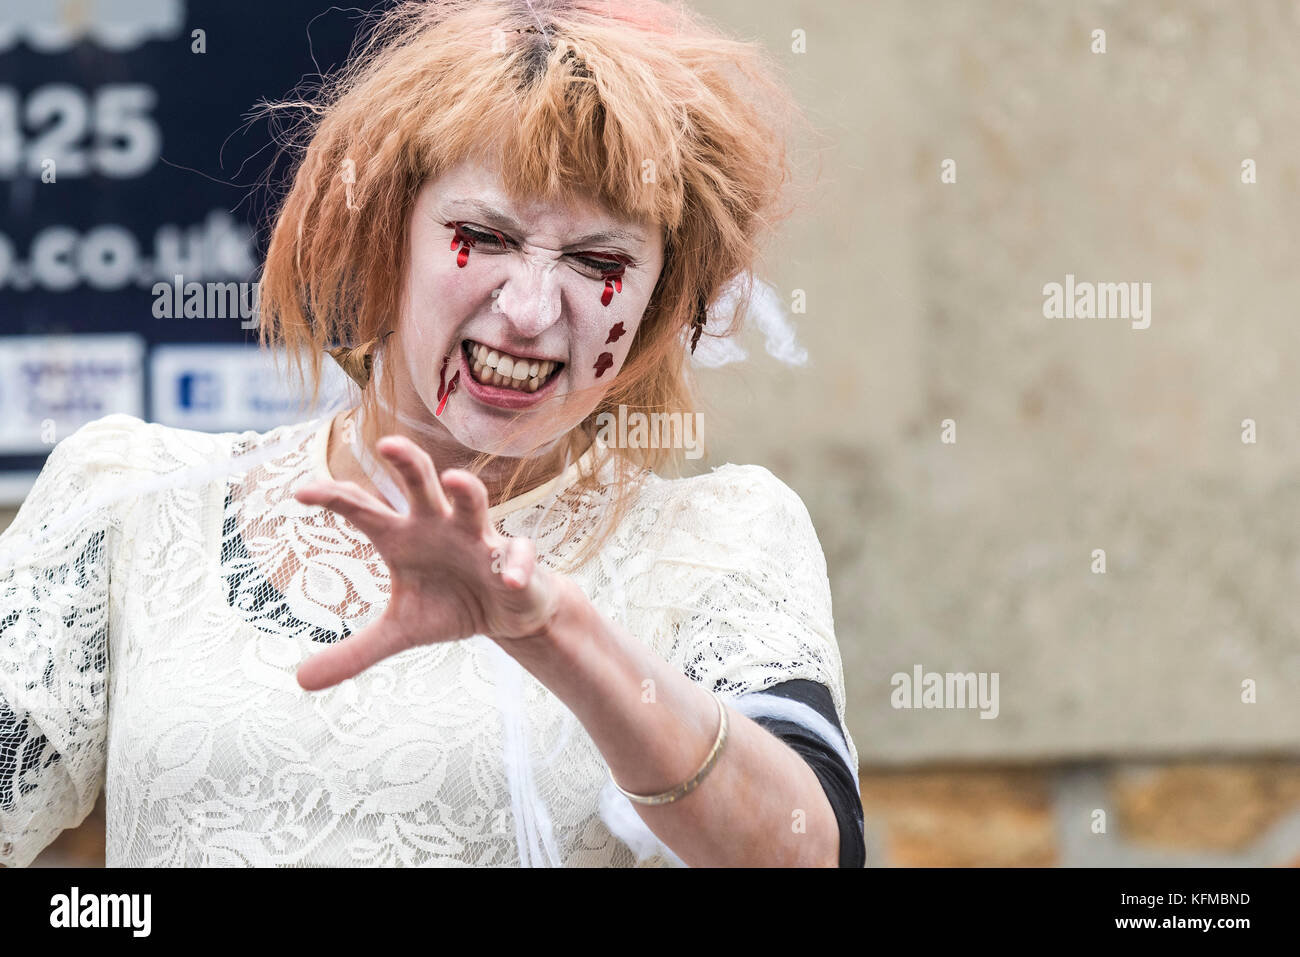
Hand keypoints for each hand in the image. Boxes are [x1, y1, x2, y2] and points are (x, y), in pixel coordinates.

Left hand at [291, 435, 565, 690]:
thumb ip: (356, 652)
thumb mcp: (400, 631)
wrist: (507, 614)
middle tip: (386, 444)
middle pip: (420, 484)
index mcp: (404, 537)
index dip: (334, 497)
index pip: (364, 509)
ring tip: (456, 481)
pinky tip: (507, 581)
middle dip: (407, 463)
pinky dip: (513, 565)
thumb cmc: (450, 605)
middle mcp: (438, 526)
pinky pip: (516, 554)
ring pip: (472, 502)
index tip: (300, 493)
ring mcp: (477, 537)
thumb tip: (301, 682)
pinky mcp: (513, 558)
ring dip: (466, 491)